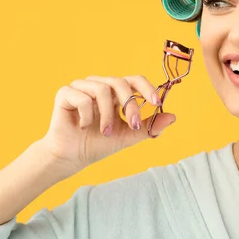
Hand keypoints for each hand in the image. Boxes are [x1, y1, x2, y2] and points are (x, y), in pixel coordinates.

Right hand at [38, 75, 175, 176]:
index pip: (134, 80)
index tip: (157, 103)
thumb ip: (149, 126)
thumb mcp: (129, 136)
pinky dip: (87, 116)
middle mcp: (99, 85)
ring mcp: (81, 87)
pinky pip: (82, 98)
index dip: (147, 88)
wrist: (73, 158)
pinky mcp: (65, 93)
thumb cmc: (99, 144)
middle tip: (132, 126)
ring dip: (107, 115)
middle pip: (120, 82)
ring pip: (102, 89)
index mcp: (115, 92)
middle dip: (130, 105)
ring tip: (105, 132)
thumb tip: (173, 117)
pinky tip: (83, 127)